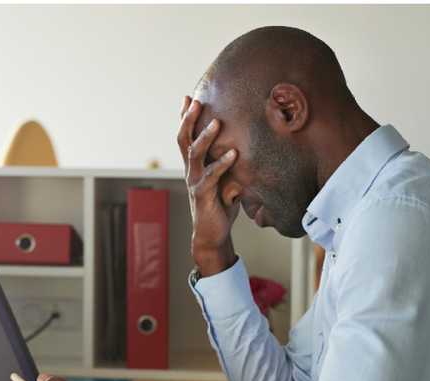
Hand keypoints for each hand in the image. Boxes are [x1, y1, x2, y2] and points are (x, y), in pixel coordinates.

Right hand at [178, 96, 238, 275]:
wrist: (212, 234)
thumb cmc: (220, 205)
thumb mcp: (225, 179)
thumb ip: (228, 163)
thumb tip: (245, 142)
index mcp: (194, 165)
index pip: (186, 137)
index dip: (184, 117)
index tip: (188, 97)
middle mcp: (190, 171)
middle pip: (184, 140)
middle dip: (188, 119)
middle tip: (196, 101)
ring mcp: (195, 182)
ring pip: (194, 154)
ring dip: (205, 136)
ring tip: (216, 121)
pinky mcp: (203, 195)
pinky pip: (211, 176)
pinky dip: (222, 164)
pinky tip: (233, 153)